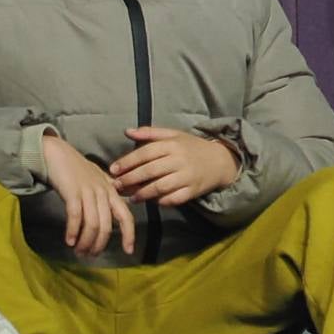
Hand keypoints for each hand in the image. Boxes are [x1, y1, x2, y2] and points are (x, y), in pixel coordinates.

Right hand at [44, 133, 136, 255]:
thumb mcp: (99, 181)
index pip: (126, 216)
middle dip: (99, 244)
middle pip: (107, 225)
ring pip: (92, 224)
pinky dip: (73, 231)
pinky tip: (69, 241)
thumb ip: (108, 196)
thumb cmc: (77, 169)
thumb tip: (118, 214)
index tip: (129, 251)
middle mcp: (103, 192)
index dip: (129, 234)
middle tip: (90, 255)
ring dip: (86, 242)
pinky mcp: (72, 192)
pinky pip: (75, 216)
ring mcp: (88, 191)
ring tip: (78, 251)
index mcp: (112, 191)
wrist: (57, 154)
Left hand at [110, 127, 242, 206]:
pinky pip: (174, 198)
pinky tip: (152, 201)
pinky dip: (161, 201)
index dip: (127, 162)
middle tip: (117, 186)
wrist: (221, 160)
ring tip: (131, 197)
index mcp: (173, 144)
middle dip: (130, 179)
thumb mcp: (173, 135)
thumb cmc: (192, 147)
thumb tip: (127, 131)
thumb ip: (150, 133)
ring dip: (142, 193)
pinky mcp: (193, 191)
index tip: (113, 170)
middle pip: (150, 171)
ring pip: (160, 187)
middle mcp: (180, 159)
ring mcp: (187, 176)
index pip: (145, 153)